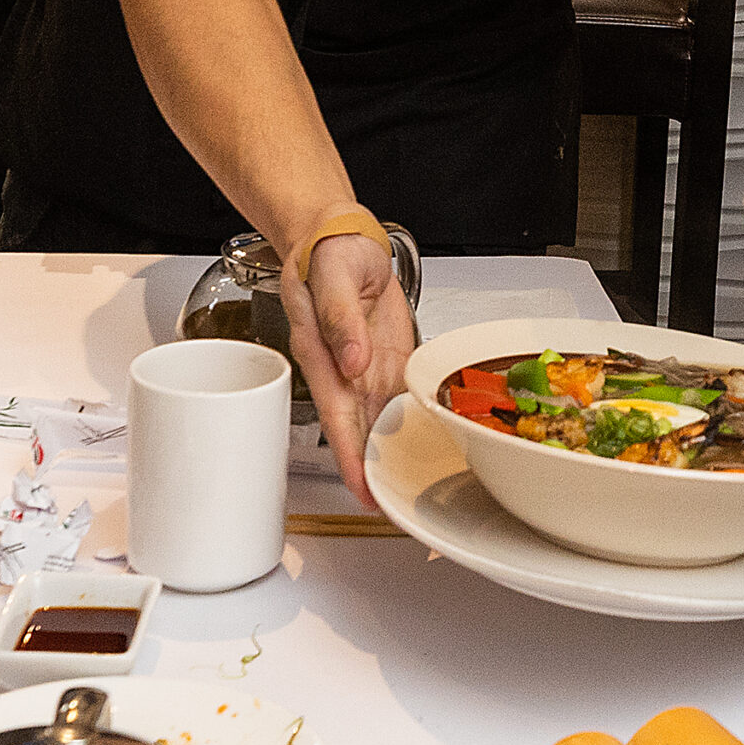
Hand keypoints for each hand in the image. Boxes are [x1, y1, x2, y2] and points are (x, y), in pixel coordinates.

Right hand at [283, 231, 416, 504]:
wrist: (342, 237)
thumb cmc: (328, 252)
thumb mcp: (332, 274)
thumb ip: (339, 318)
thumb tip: (350, 359)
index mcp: (321, 352)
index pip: (336, 416)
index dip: (349, 455)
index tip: (362, 485)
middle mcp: (342, 368)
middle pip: (357, 430)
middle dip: (371, 471)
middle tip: (391, 507)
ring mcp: (364, 367)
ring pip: (378, 420)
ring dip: (390, 455)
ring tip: (408, 492)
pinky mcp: (385, 359)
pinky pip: (397, 397)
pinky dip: (408, 424)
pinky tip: (422, 447)